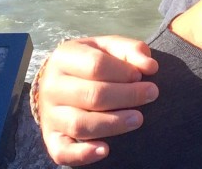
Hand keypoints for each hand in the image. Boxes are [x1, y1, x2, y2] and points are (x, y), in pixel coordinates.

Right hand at [38, 36, 159, 165]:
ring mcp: (49, 114)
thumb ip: (131, 50)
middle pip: (91, 95)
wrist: (61, 80)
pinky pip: (62, 151)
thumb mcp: (109, 47)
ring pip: (80, 124)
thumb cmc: (92, 61)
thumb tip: (150, 66)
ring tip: (138, 119)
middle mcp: (51, 86)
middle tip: (151, 94)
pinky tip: (105, 150)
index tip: (142, 75)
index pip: (96, 65)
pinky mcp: (51, 137)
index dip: (124, 72)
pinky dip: (82, 155)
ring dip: (113, 124)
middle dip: (127, 96)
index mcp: (64, 57)